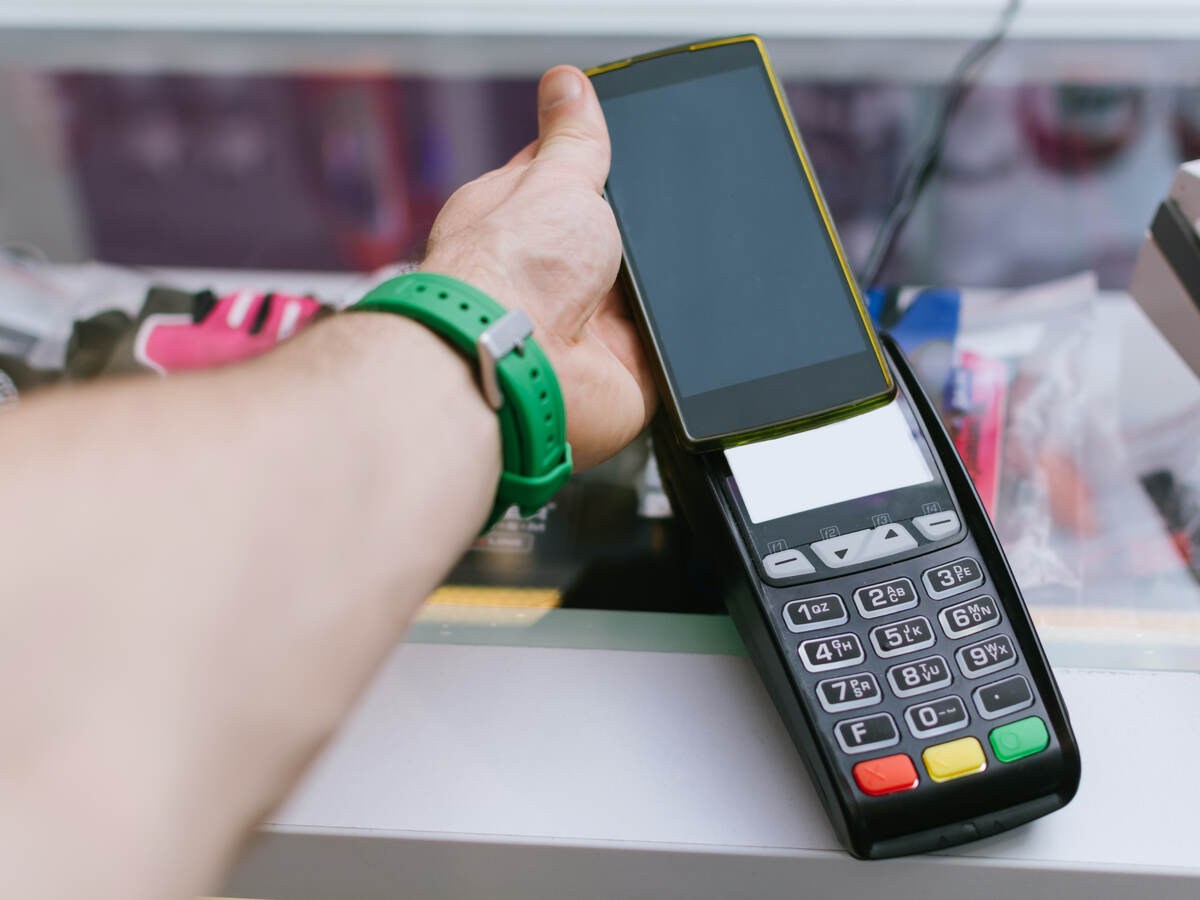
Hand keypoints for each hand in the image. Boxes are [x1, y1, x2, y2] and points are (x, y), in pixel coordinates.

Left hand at [420, 66, 655, 468]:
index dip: (609, 168)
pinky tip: (681, 322)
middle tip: (660, 221)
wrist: (519, 366)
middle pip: (620, 240)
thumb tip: (566, 84)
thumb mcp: (554, 178)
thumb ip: (574, 138)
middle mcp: (552, 275)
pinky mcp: (623, 368)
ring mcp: (589, 323)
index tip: (641, 152)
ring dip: (663, 288)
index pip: (572, 182)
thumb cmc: (509, 274)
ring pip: (652, 295)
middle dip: (645, 233)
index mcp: (521, 221)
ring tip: (662, 275)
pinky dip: (682, 340)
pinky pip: (672, 350)